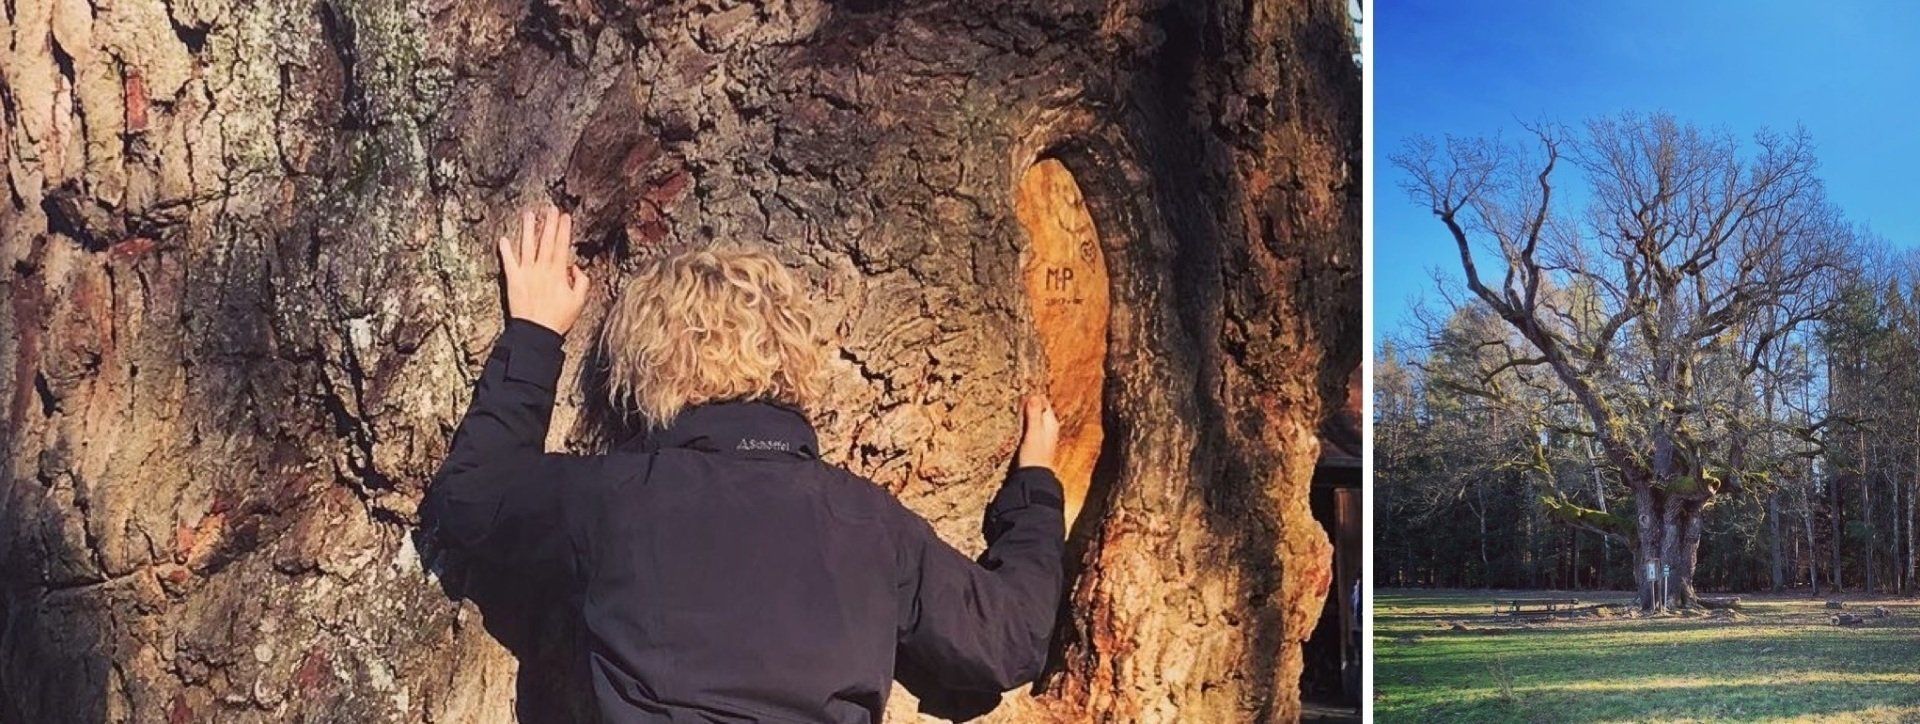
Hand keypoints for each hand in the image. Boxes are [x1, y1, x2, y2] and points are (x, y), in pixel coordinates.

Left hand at [499, 204, 589, 335]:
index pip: (562, 245)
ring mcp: (526, 273)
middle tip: (550, 208)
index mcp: (558, 273)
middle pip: (546, 241)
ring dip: (528, 229)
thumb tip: (575, 267)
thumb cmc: (559, 319)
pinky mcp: (513, 280)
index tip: (565, 216)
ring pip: (527, 246)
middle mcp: (542, 269)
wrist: (536, 333)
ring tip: (529, 214)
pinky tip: (503, 239)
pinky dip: (506, 250)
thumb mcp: (579, 302)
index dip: (564, 229)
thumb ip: (581, 282)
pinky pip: (508, 262)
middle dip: (549, 223)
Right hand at [1016, 394, 1059, 469]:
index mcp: (1051, 423)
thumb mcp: (1033, 434)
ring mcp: (1040, 435)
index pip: (1043, 402)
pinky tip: (1012, 423)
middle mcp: (1047, 428)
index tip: (1020, 392)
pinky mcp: (1031, 442)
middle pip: (1037, 409)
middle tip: (1013, 398)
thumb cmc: (1034, 457)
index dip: (1032, 396)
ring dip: (1023, 414)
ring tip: (1010, 407)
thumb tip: (1034, 396)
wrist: (1032, 478)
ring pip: (1031, 418)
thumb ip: (1034, 416)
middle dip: (1027, 404)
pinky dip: (1020, 423)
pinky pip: (1026, 427)